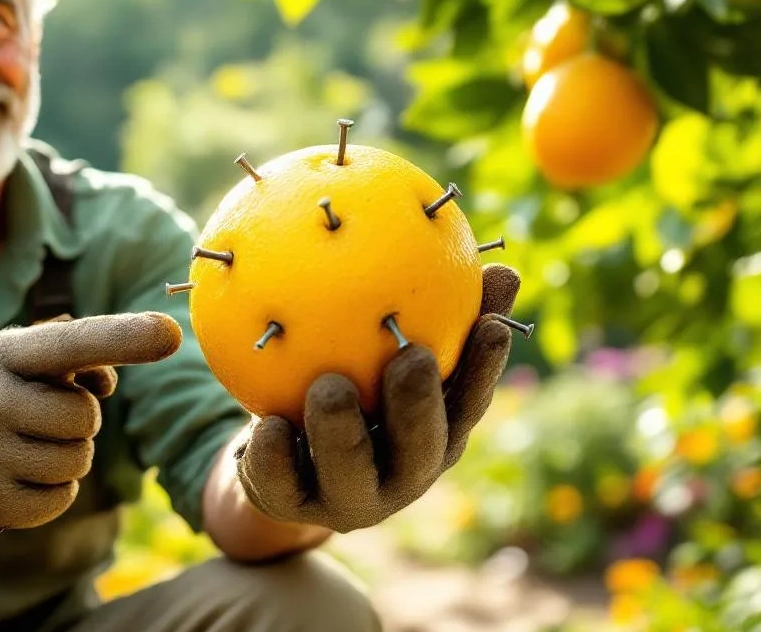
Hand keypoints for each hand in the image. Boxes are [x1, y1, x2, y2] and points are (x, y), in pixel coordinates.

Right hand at [0, 312, 181, 534]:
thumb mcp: (21, 356)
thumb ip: (76, 355)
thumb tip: (107, 382)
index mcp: (0, 353)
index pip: (71, 343)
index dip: (124, 337)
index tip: (171, 333)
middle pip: (86, 419)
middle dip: (79, 420)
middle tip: (42, 415)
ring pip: (77, 462)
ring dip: (68, 456)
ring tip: (28, 444)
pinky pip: (60, 500)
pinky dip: (53, 490)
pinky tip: (19, 475)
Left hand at [233, 264, 522, 532]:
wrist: (274, 460)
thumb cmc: (344, 383)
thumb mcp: (379, 350)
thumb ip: (428, 307)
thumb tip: (499, 261)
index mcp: (432, 434)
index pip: (468, 404)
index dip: (484, 370)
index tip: (491, 325)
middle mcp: (400, 474)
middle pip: (421, 450)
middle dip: (418, 407)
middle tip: (411, 358)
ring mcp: (348, 498)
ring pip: (351, 474)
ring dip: (342, 431)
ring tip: (330, 387)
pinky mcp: (292, 508)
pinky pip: (281, 485)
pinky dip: (275, 457)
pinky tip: (268, 426)